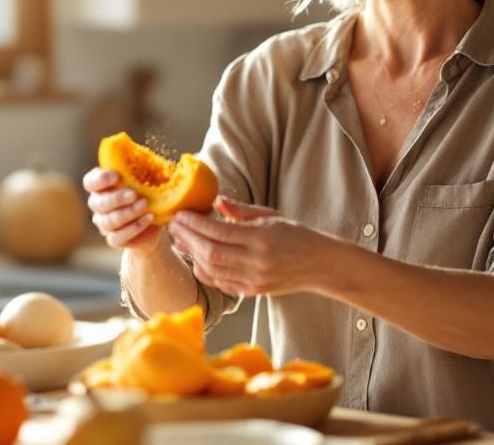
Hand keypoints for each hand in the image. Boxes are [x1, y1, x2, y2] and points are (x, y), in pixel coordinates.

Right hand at [82, 167, 160, 250]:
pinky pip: (117, 237)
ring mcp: (104, 224)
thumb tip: (151, 158)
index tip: (116, 176)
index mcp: (102, 186)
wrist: (155, 219)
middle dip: (116, 198)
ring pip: (108, 221)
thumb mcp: (150, 178)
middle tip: (134, 194)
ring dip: (127, 213)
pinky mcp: (114, 239)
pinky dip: (134, 228)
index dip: (100, 179)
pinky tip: (148, 219)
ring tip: (145, 205)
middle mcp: (98, 205)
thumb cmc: (149, 192)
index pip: (90, 182)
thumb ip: (146, 168)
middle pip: (98, 203)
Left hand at [166, 196, 334, 296]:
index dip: (195, 223)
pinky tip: (197, 259)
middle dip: (187, 238)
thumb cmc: (296, 235)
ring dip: (192, 255)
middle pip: (210, 252)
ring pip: (212, 270)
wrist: (320, 265)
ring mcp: (254, 280)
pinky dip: (205, 271)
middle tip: (173, 225)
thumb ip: (242, 211)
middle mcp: (256, 261)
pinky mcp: (253, 292)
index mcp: (262, 237)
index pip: (218, 231)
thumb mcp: (272, 216)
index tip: (180, 214)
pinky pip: (221, 283)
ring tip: (181, 240)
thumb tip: (217, 202)